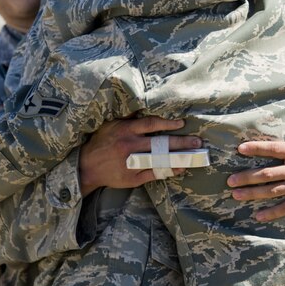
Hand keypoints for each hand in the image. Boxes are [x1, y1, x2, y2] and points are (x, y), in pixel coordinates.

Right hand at [79, 116, 202, 195]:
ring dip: (178, 158)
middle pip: (161, 144)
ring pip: (160, 160)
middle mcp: (129, 146)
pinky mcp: (132, 177)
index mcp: (125, 130)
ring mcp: (132, 163)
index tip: (182, 123)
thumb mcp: (111, 125)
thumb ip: (129, 119)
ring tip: (193, 156)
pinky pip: (154, 173)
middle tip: (197, 142)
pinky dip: (168, 171)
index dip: (168, 124)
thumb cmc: (101, 142)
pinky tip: (179, 168)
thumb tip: (147, 107)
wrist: (87, 167)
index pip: (151, 124)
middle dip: (181, 143)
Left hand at [227, 91, 284, 221]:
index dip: (256, 148)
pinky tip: (258, 216)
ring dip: (253, 194)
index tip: (240, 149)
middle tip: (230, 180)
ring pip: (272, 191)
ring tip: (236, 195)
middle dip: (246, 177)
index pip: (274, 148)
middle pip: (267, 174)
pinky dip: (272, 212)